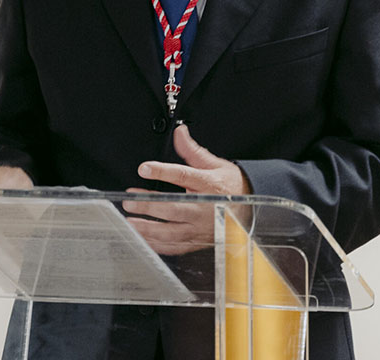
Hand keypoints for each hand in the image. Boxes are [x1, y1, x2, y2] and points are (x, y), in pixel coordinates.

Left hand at [124, 125, 249, 254]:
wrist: (250, 209)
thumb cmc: (230, 186)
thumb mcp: (214, 164)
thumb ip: (192, 150)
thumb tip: (180, 132)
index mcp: (209, 185)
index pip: (183, 176)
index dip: (162, 171)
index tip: (144, 168)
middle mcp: (205, 208)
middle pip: (174, 208)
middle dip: (149, 205)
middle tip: (130, 200)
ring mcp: (201, 228)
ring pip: (171, 232)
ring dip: (148, 228)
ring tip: (130, 221)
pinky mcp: (198, 242)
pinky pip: (175, 247)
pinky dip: (157, 244)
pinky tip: (142, 238)